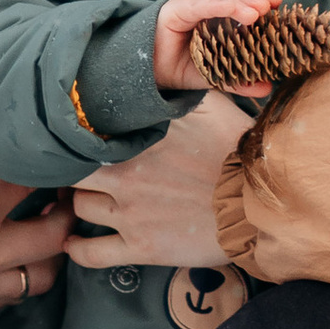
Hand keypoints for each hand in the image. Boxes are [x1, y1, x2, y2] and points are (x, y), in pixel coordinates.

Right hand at [0, 70, 71, 317]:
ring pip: (43, 274)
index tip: (52, 145)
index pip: (37, 180)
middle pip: (55, 233)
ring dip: (50, 245)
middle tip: (62, 181)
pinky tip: (15, 243)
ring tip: (43, 214)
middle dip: (65, 205)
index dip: (50, 160)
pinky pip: (15, 294)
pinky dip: (25, 271)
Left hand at [63, 88, 246, 277]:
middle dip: (71, 170)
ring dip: (75, 206)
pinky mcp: (141, 247)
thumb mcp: (210, 106)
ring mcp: (130, 213)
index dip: (78, 134)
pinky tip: (71, 244)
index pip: (86, 131)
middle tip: (74, 170)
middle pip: (73, 171)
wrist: (258, 201)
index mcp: (138, 137)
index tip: (76, 135)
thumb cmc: (238, 150)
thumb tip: (159, 75)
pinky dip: (77, 250)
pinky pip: (92, 254)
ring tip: (77, 202)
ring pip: (77, 208)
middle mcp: (125, 174)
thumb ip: (176, 92)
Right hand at [151, 0, 280, 92]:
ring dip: (239, 3)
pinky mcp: (176, 9)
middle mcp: (204, 7)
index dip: (258, 4)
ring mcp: (190, 5)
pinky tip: (232, 7)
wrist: (146, 74)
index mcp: (215, 18)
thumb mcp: (213, 74)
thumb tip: (267, 87)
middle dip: (253, 1)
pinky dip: (217, 5)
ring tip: (257, 11)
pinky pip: (199, 5)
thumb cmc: (180, 67)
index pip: (241, 6)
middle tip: (271, 7)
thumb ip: (237, 79)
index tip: (278, 5)